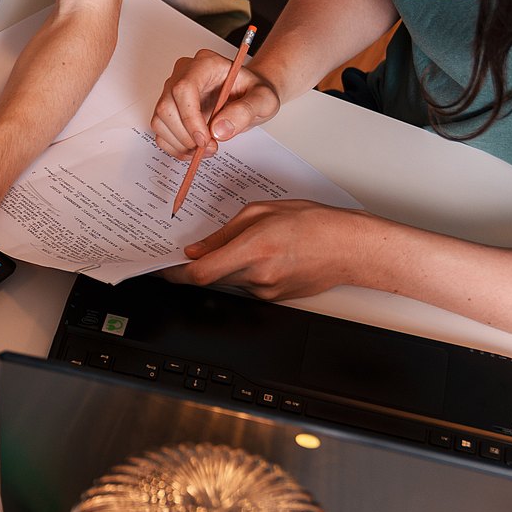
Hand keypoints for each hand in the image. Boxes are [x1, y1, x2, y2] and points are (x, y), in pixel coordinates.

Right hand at [151, 49, 280, 158]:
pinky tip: (194, 149)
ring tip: (206, 149)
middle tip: (210, 147)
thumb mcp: (264, 100)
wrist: (248, 95)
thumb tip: (218, 130)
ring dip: (180, 143)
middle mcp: (183, 74)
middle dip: (186, 135)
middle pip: (167, 106)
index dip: (190, 117)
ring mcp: (172, 90)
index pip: (184, 88)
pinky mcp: (169, 108)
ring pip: (160, 121)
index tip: (205, 139)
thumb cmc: (254, 92)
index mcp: (206, 64)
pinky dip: (175, 146)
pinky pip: (160, 130)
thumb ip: (246, 111)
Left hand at [161, 200, 376, 299]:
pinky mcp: (275, 299)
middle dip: (198, 266)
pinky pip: (246, 286)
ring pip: (228, 282)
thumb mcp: (262, 212)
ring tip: (242, 245)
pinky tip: (260, 255)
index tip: (162, 268)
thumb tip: (197, 250)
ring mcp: (267, 291)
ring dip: (223, 267)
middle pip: (211, 278)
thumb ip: (224, 233)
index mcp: (253, 249)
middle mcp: (258, 275)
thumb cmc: (313, 223)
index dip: (175, 274)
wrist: (349, 248)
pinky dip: (242, 272)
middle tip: (189, 251)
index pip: (201, 273)